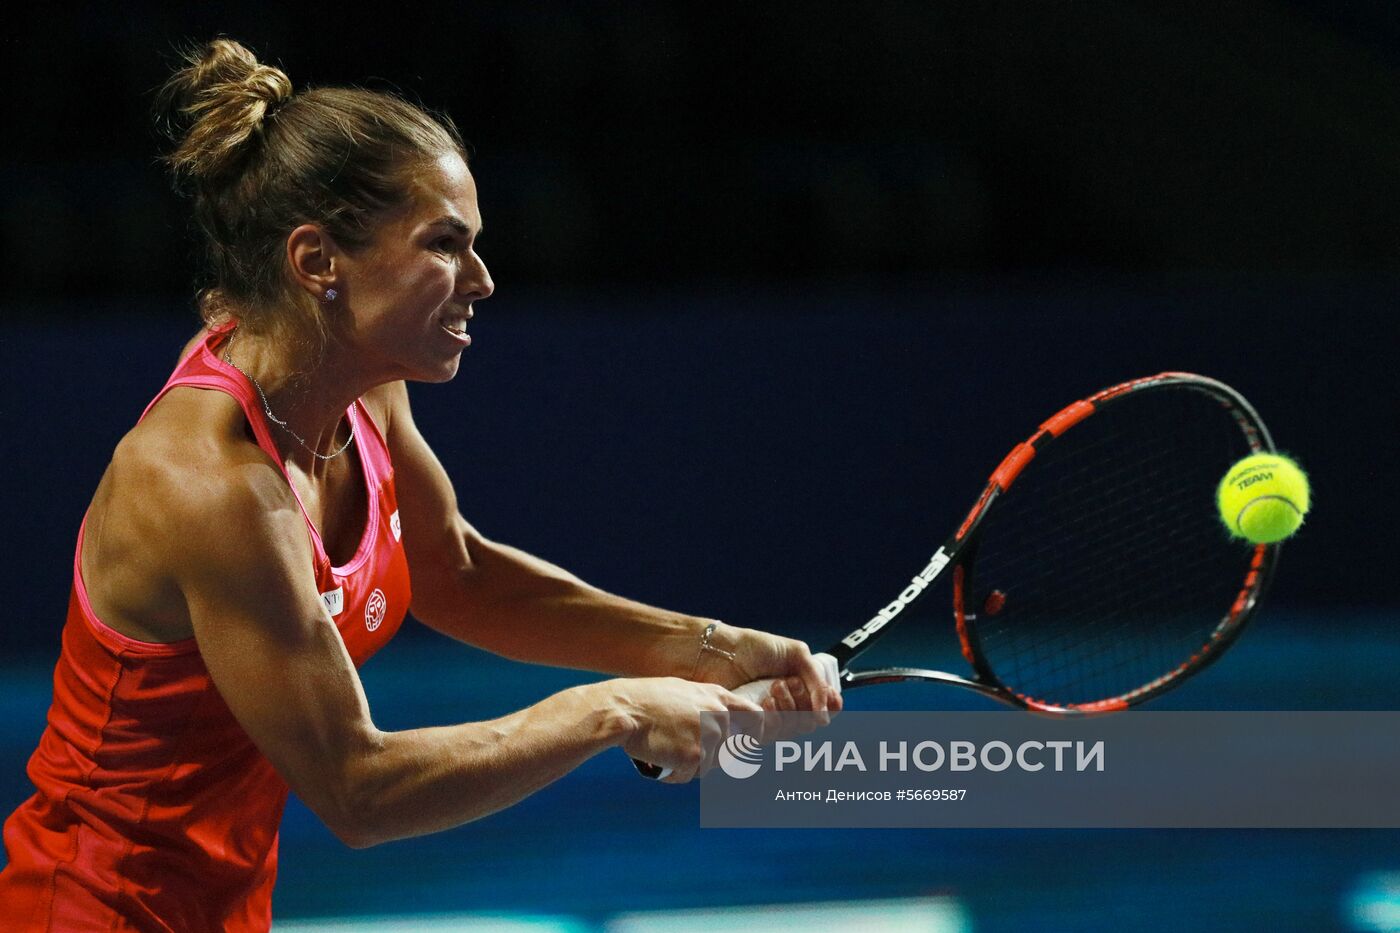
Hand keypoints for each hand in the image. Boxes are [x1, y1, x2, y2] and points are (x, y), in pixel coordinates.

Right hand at [613, 677, 763, 782]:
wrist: (625, 709)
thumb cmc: (647, 700)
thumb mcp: (683, 692)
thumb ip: (704, 707)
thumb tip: (716, 727)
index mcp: (716, 697)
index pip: (753, 715)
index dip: (755, 733)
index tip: (749, 743)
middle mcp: (718, 716)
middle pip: (726, 751)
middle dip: (707, 757)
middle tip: (682, 752)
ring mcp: (708, 736)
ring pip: (707, 766)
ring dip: (688, 766)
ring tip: (665, 751)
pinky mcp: (695, 756)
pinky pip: (688, 775)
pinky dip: (675, 774)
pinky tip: (660, 762)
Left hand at [694, 624, 842, 716]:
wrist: (721, 652)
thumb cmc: (754, 648)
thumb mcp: (796, 654)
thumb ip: (817, 680)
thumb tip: (827, 714)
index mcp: (800, 688)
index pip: (825, 709)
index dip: (830, 707)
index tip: (829, 696)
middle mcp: (786, 706)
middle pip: (811, 723)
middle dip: (805, 703)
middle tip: (790, 682)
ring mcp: (768, 718)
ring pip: (793, 730)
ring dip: (789, 708)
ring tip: (775, 686)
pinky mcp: (749, 728)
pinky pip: (772, 736)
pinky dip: (773, 719)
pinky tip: (765, 702)